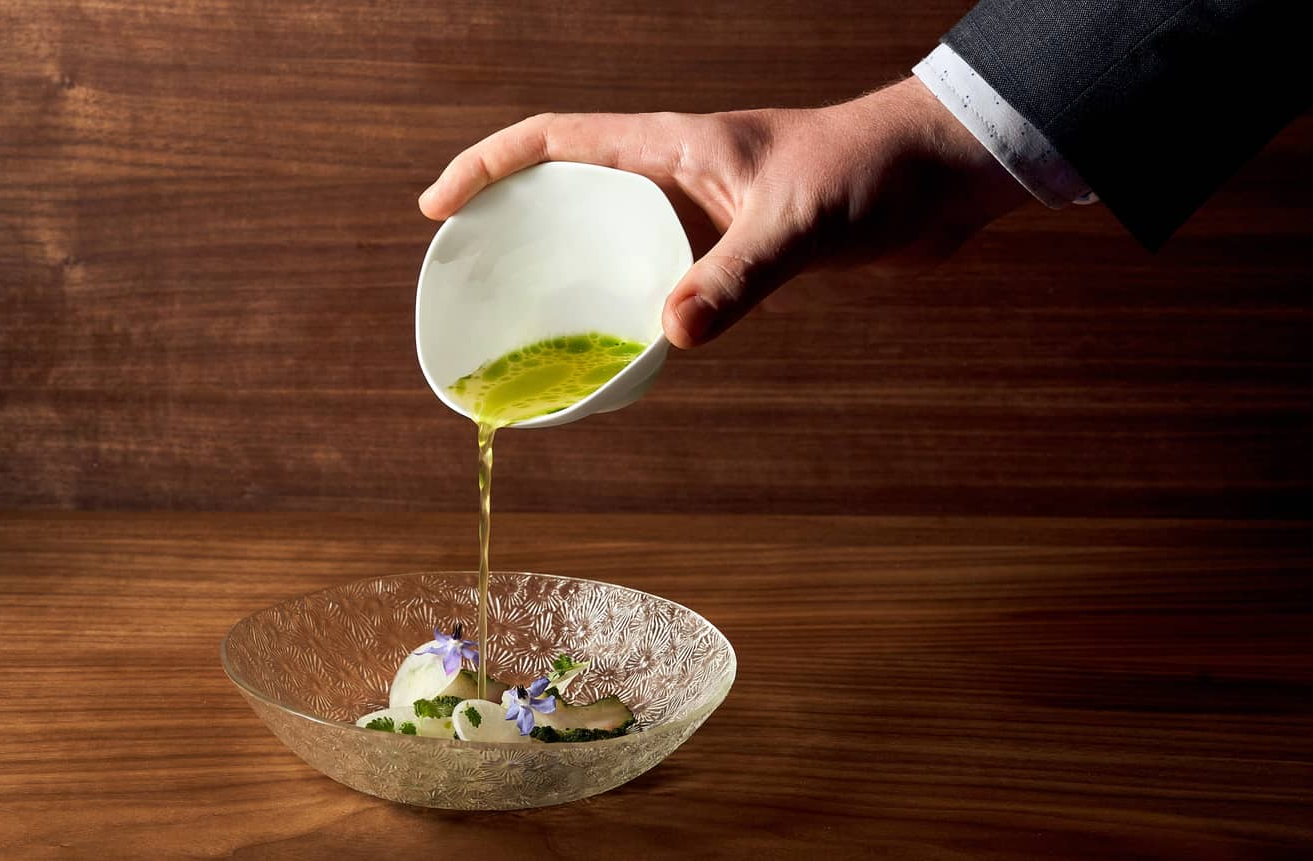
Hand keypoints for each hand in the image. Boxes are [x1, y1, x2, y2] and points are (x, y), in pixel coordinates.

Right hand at [418, 77, 1029, 348]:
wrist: (938, 175)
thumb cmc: (870, 174)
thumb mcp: (798, 226)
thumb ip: (737, 278)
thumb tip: (671, 336)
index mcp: (670, 146)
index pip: (551, 140)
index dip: (486, 166)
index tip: (437, 207)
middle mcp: (674, 171)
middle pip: (563, 184)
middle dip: (506, 218)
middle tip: (466, 273)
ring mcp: (701, 207)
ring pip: (606, 231)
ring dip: (562, 263)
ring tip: (524, 318)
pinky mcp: (732, 241)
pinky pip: (653, 266)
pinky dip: (622, 298)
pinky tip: (618, 341)